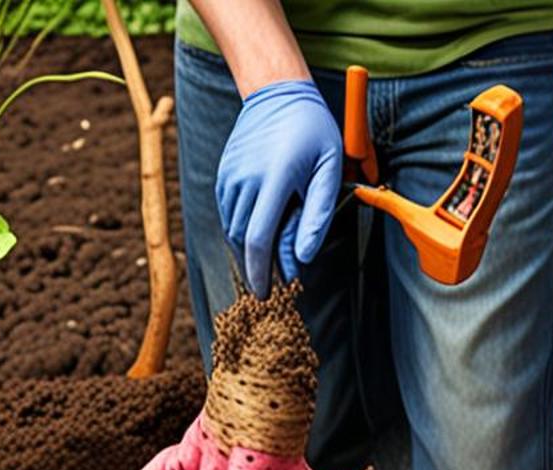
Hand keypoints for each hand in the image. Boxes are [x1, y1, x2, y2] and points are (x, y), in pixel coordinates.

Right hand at [215, 79, 340, 297]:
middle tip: (272, 284)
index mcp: (275, 179)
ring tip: (270, 254)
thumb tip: (302, 258)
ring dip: (248, 247)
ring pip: (232, 228)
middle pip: (242, 239)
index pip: (259, 239)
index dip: (261, 272)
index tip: (266, 294)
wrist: (277, 92)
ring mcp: (230, 176)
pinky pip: (228, 211)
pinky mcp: (223, 174)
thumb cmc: (312, 131)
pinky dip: (241, 227)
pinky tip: (259, 226)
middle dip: (256, 266)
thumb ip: (317, 215)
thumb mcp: (329, 169)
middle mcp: (246, 179)